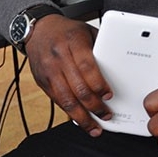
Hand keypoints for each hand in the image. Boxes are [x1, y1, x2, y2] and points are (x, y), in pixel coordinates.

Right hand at [24, 15, 112, 136]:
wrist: (38, 30)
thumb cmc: (66, 31)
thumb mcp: (86, 31)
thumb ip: (100, 47)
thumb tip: (118, 66)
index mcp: (73, 41)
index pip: (87, 67)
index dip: (99, 84)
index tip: (109, 96)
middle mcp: (59, 56)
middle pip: (78, 87)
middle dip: (94, 106)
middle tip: (106, 114)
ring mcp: (48, 70)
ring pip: (66, 99)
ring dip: (82, 116)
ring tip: (94, 127)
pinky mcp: (42, 81)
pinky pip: (57, 101)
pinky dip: (69, 113)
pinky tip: (80, 119)